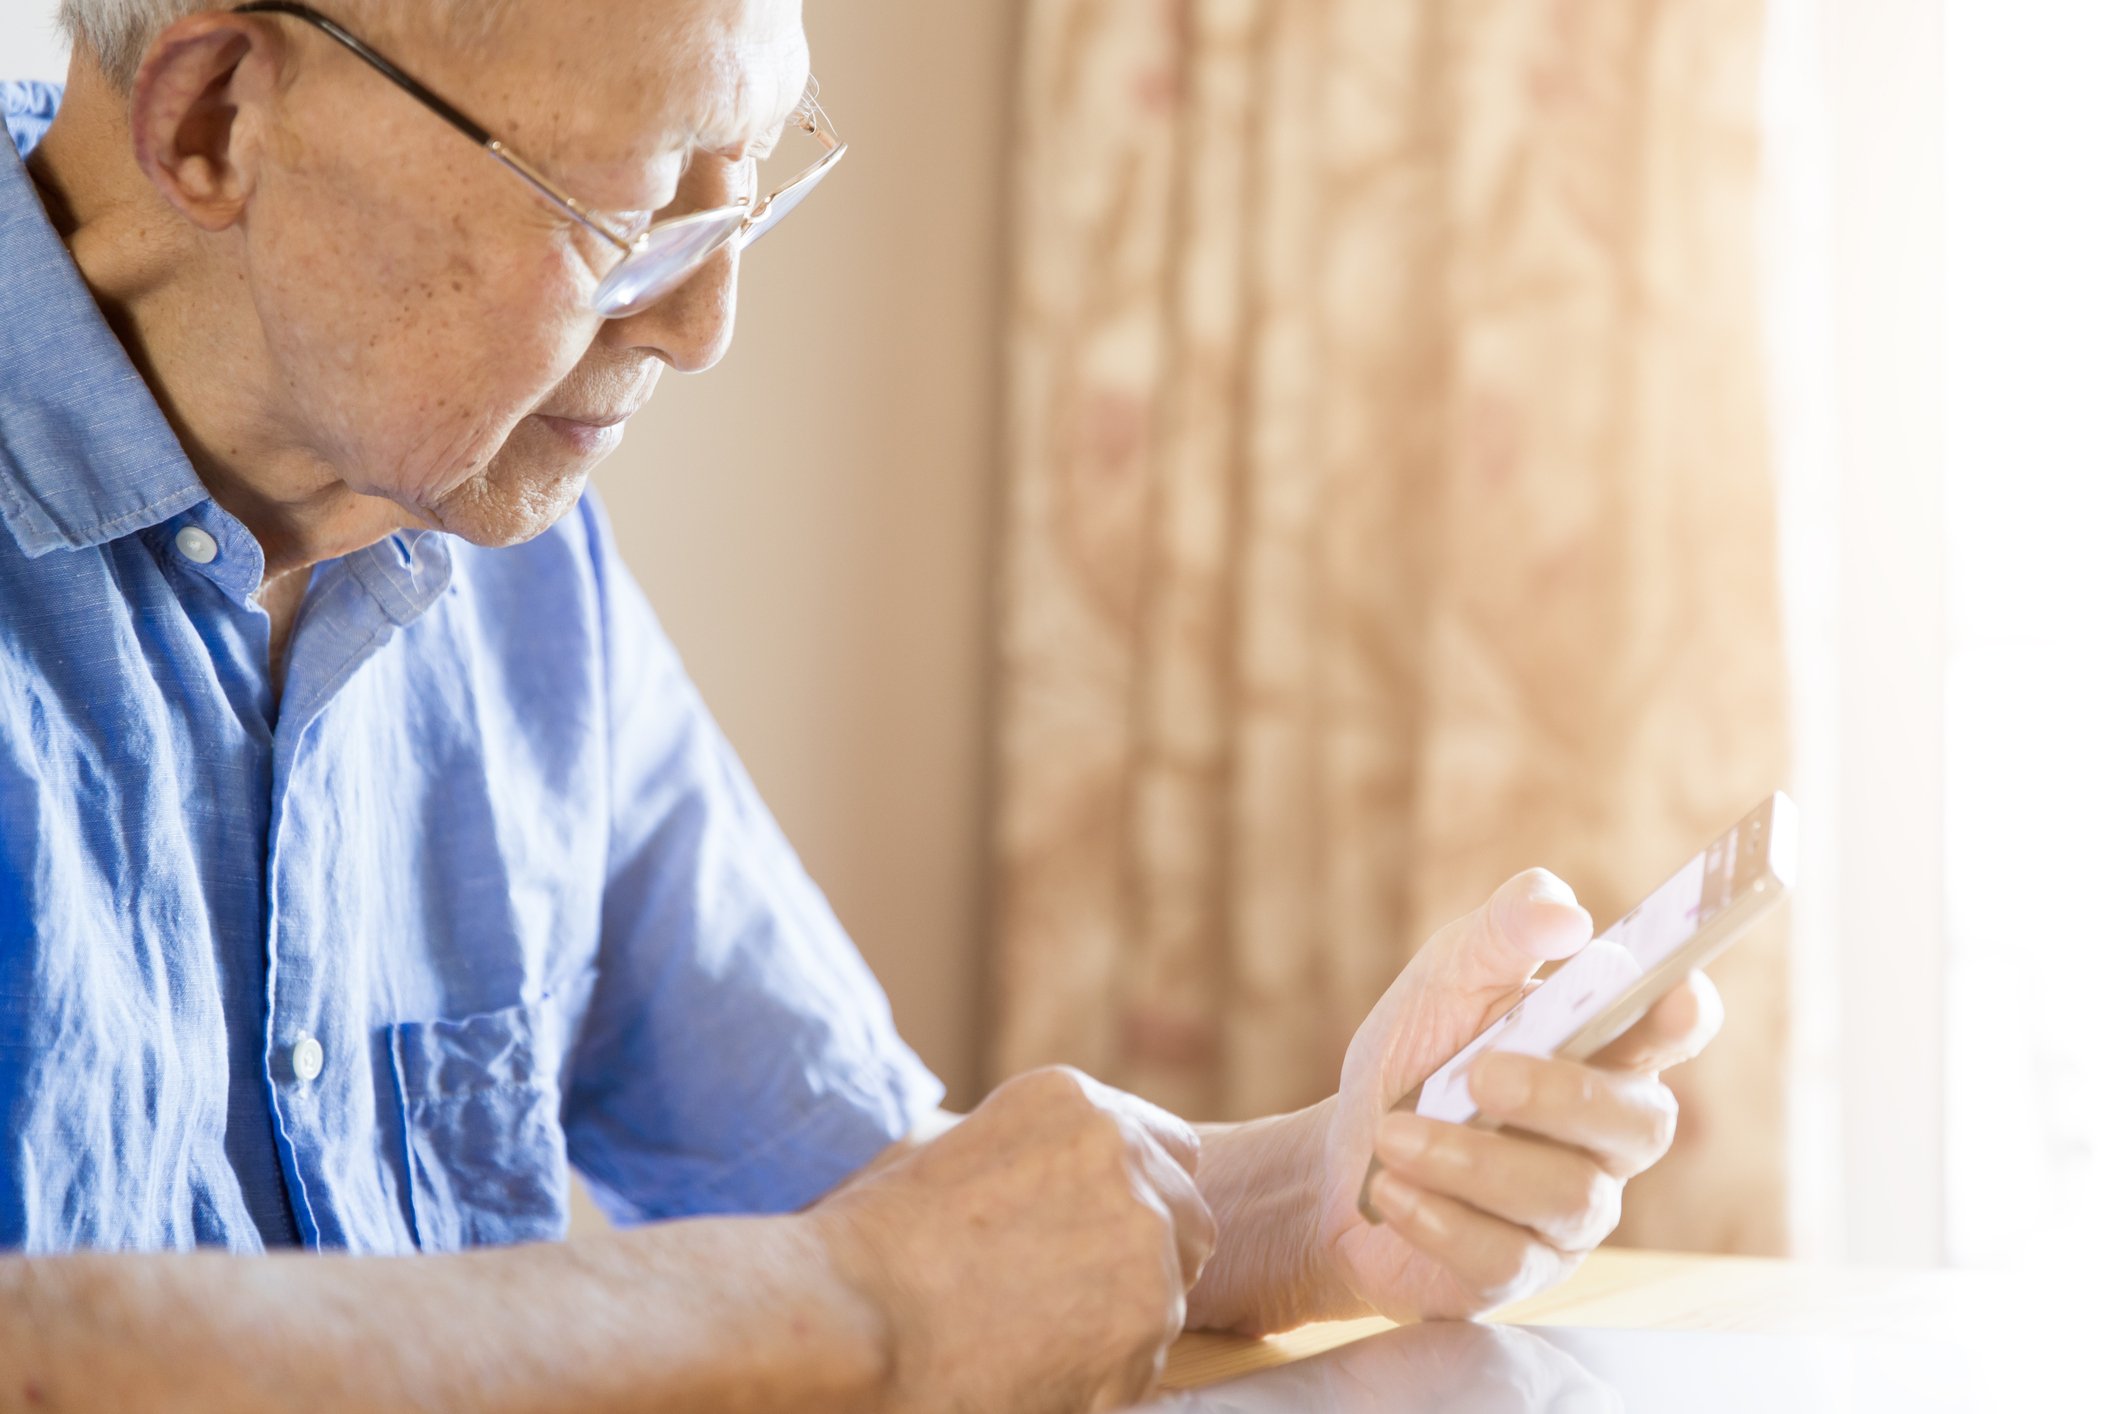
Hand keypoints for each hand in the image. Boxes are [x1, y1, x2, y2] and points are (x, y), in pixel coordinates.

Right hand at [811, 1066, 1216, 1413]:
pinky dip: (1107, 1374)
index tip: (1097, 1237)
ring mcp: (1146, 1233)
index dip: (1137, 1202)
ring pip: (1171, 1294)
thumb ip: (1051, 1166)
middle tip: (1067, 1299)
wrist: (853, 1316)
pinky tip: (1034, 1367)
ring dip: (1122, 1322)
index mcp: (1076, 1105)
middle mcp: (1126, 1156)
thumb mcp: (967, 1155)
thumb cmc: (877, 1248)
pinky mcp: (1150, 1315)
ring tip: (1031, 1334)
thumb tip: (1089, 1208)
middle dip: (1146, 1261)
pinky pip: (1150, 1357)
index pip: (1169, 1151)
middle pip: (1188, 1219)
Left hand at [1316, 870, 1722, 1320]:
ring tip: (1395, 1135)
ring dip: (1473, 1159)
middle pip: (1642, 1122)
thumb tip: (1564, 913)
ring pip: (1568, 1195)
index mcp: (1599, 1050)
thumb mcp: (1443, 981)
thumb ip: (1501, 934)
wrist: (1334, 1162)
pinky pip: (1508, 1257)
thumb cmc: (1412, 1062)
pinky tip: (1393, 1190)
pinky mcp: (1522, 1273)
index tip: (1672, 994)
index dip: (1686, 1016)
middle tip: (1480, 1074)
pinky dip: (1441, 1217)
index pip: (1674, 1030)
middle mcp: (1603, 1137)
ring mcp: (1570, 1212)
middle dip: (1562, 1096)